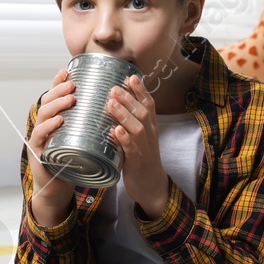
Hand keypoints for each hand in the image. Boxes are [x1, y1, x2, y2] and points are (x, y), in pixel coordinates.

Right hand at [26, 66, 76, 200]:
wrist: (59, 186)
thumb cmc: (72, 161)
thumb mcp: (80, 138)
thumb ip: (87, 124)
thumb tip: (108, 106)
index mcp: (54, 120)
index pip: (54, 96)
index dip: (58, 82)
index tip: (67, 70)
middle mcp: (43, 125)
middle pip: (47, 102)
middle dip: (59, 91)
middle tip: (73, 85)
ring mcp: (39, 138)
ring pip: (43, 115)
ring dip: (56, 105)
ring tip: (70, 99)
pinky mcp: (38, 151)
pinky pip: (40, 136)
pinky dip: (49, 127)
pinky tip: (59, 122)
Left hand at [107, 74, 167, 216]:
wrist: (151, 186)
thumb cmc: (141, 159)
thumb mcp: (139, 138)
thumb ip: (130, 122)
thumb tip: (113, 104)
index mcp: (151, 127)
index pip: (148, 104)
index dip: (140, 90)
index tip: (130, 77)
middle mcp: (150, 135)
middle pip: (142, 112)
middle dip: (129, 98)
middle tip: (113, 87)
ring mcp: (144, 148)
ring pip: (137, 128)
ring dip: (124, 115)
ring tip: (112, 103)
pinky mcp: (137, 162)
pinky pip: (132, 148)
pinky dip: (124, 139)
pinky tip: (116, 131)